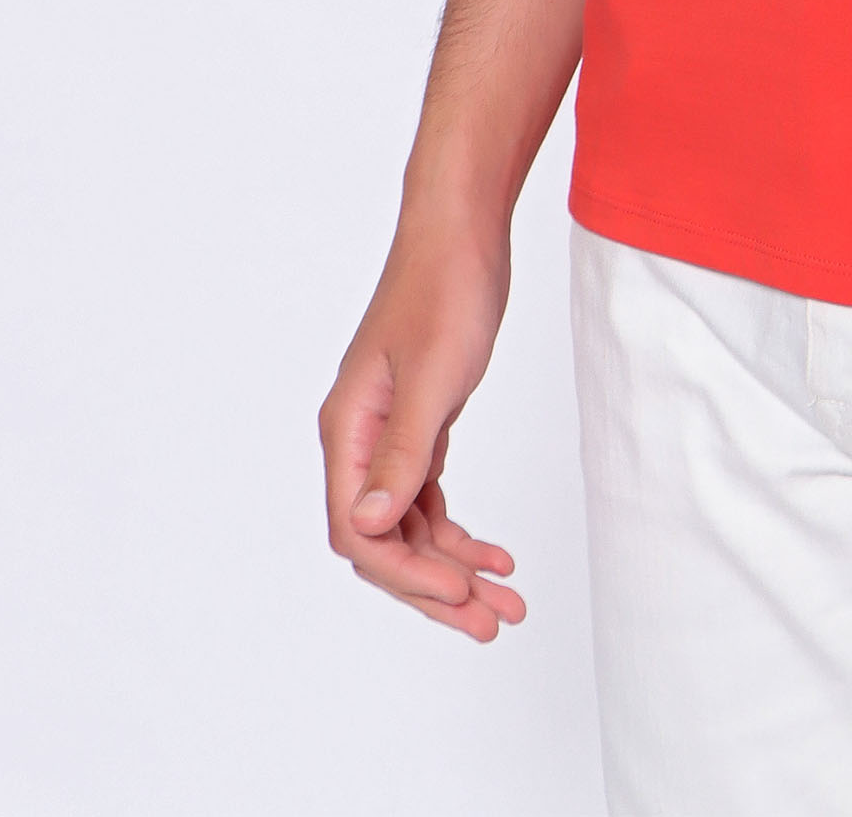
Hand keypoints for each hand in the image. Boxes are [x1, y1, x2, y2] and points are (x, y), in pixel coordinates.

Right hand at [319, 219, 523, 643]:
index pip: (358, 532)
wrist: (462, 228)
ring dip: (452, 565)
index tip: (461, 595)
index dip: (407, 574)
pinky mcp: (418, 421)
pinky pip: (425, 495)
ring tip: (504, 601)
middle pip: (382, 541)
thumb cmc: (446, 288)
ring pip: (408, 524)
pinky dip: (455, 529)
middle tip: (492, 623)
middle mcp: (357, 438)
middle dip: (434, 587)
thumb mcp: (434, 377)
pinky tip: (492, 551)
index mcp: (347, 430)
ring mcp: (386, 432)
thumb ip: (402, 456)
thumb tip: (366, 529)